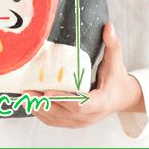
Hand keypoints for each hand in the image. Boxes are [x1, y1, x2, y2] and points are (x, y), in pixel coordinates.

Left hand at [25, 22, 144, 127]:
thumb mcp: (115, 61)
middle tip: (27, 91)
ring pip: (57, 119)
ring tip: (25, 96)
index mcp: (101, 102)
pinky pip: (56, 121)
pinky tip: (32, 104)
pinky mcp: (75, 122)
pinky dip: (43, 114)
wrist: (123, 98)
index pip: (81, 104)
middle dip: (44, 103)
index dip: (63, 99)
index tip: (48, 91)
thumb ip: (112, 44)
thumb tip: (108, 27)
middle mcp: (90, 116)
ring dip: (40, 109)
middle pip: (64, 113)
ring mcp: (82, 122)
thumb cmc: (118, 79)